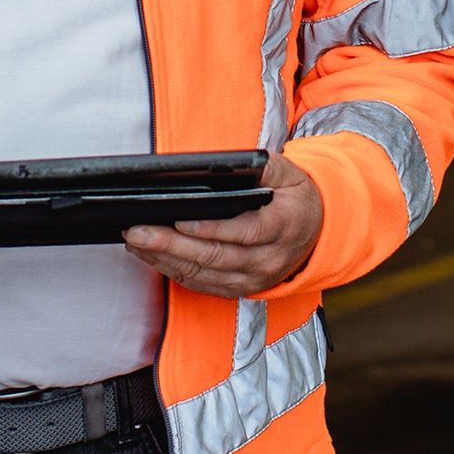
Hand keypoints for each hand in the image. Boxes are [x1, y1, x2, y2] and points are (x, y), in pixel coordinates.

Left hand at [123, 153, 322, 297]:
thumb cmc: (296, 200)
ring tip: (136, 241)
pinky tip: (152, 256)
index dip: (211, 228)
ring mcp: (253, 278)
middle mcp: (268, 258)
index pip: (245, 232)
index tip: (180, 219)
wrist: (316, 234)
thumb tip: (238, 165)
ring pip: (203, 273)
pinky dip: (174, 271)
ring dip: (166, 259)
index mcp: (283, 226)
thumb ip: (266, 168)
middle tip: (139, 231)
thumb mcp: (290, 174)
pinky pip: (202, 283)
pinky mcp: (240, 289)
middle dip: (172, 244)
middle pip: (215, 256)